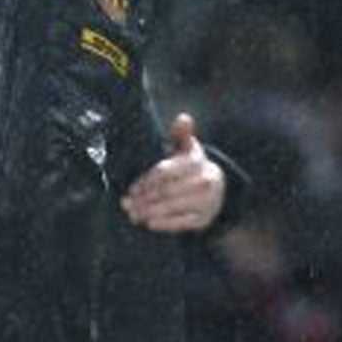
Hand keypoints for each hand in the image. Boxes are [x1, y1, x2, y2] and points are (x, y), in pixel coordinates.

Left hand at [122, 112, 224, 233]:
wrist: (215, 187)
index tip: (131, 189)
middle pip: (166, 191)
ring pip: (171, 207)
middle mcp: (204, 181)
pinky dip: (164, 224)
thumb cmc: (190, 166)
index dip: (145, 181)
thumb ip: (181, 134)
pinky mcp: (204, 218)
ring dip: (149, 212)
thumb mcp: (185, 147)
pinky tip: (149, 223)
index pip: (164, 172)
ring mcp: (206, 201)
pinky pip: (181, 223)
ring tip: (132, 214)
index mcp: (196, 161)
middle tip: (125, 204)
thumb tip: (183, 117)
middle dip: (143, 199)